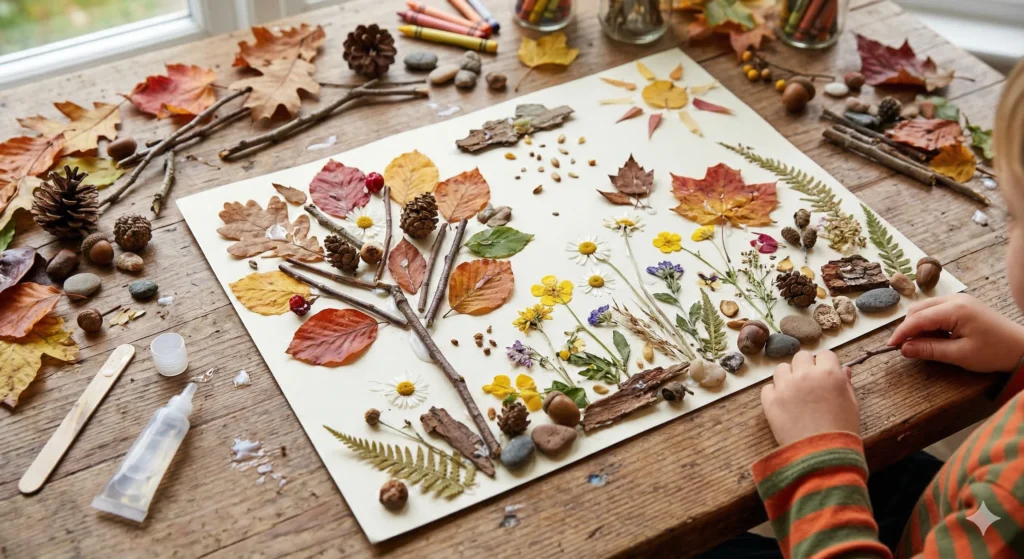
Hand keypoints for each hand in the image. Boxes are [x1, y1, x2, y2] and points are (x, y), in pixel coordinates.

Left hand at [760, 350, 859, 446]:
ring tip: (794, 393)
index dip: (825, 364)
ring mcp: (785, 386)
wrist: (822, 454)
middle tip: (809, 384)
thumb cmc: (842, 431)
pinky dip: (774, 393)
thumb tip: (844, 369)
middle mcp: (805, 375)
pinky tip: (783, 405)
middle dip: (806, 367)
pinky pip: (768, 388)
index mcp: (829, 374)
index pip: (825, 354)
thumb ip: (846, 384)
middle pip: (801, 357)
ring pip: (781, 368)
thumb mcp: (852, 405)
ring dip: (788, 377)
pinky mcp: (770, 400)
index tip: (825, 375)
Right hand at [888, 294, 1023, 372]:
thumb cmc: (994, 352)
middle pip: (918, 309)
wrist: (1021, 348)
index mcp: (955, 309)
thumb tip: (904, 348)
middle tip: (907, 348)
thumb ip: (929, 350)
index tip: (891, 346)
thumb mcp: (959, 355)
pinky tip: (935, 337)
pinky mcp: (963, 304)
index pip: (917, 318)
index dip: (901, 333)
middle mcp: (955, 299)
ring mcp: (959, 300)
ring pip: (925, 308)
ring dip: (919, 325)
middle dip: (909, 328)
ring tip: (923, 345)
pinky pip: (936, 310)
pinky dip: (929, 323)